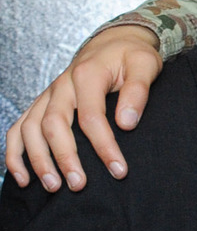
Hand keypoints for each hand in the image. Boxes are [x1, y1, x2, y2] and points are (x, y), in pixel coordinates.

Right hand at [5, 25, 164, 190]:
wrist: (114, 43)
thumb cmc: (132, 57)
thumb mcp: (145, 65)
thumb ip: (138, 91)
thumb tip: (127, 123)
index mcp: (86, 76)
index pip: (91, 117)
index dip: (104, 146)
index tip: (119, 171)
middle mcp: (61, 86)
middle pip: (53, 125)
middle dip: (64, 158)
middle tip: (78, 185)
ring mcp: (48, 96)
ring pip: (30, 129)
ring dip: (38, 160)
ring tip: (53, 187)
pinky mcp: (42, 105)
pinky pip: (18, 129)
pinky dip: (15, 153)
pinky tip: (23, 178)